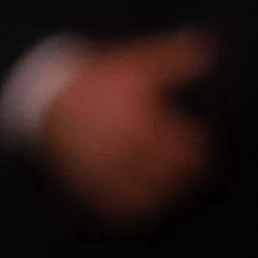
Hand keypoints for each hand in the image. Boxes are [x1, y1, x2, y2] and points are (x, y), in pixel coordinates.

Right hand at [36, 30, 218, 226]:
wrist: (47, 96)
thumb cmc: (99, 79)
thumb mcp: (136, 63)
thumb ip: (174, 58)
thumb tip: (211, 46)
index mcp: (139, 120)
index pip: (187, 148)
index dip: (201, 147)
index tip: (203, 140)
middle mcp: (123, 150)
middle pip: (170, 176)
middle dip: (186, 172)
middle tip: (191, 165)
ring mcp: (104, 172)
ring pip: (146, 198)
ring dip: (164, 195)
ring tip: (170, 185)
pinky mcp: (88, 187)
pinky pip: (116, 210)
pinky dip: (133, 211)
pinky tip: (142, 203)